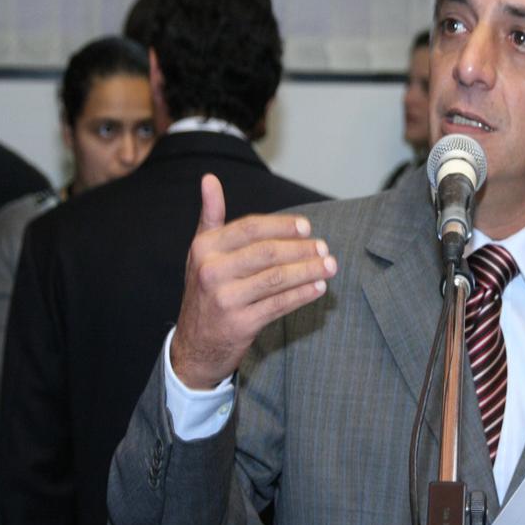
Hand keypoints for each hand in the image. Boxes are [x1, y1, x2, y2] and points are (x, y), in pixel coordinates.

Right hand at [170, 174, 337, 388]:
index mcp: (205, 248)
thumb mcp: (201, 251)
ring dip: (309, 270)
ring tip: (330, 266)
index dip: (282, 226)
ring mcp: (225, 299)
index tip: (307, 227)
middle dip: (301, 249)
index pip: (251, 227)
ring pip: (277, 278)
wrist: (195, 346)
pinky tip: (319, 287)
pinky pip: (279, 304)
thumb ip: (211, 215)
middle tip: (324, 248)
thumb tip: (209, 178)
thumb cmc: (206, 290)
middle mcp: (211, 271)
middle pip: (268, 252)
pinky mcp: (240, 324)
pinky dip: (303, 294)